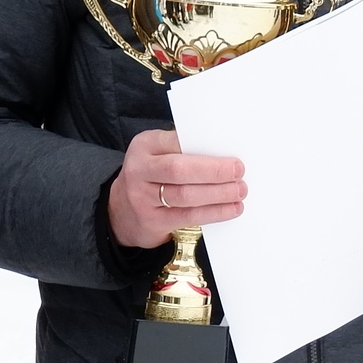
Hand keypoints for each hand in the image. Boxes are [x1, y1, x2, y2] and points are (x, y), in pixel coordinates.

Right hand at [107, 129, 246, 247]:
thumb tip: (227, 151)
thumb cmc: (153, 176)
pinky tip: (232, 209)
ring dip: (219, 193)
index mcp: (145, 145)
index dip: (204, 149)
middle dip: (214, 171)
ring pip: (186, 195)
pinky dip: (215, 212)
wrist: (122, 210)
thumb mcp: (159, 153)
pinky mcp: (152, 221)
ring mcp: (142, 197)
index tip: (231, 154)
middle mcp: (139, 170)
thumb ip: (185, 149)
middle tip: (238, 171)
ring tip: (240, 191)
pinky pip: (188, 216)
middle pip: (179, 169)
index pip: (176, 142)